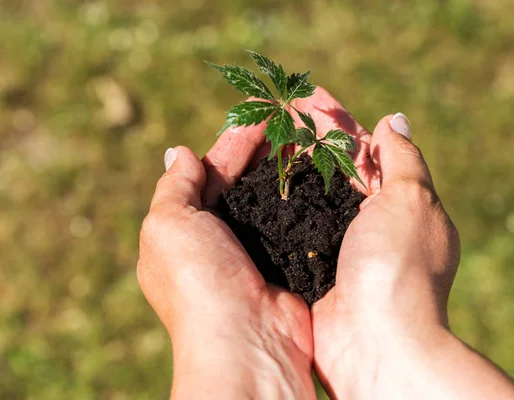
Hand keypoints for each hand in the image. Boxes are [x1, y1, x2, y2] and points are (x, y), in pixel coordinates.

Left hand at [137, 123, 314, 398]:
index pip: (208, 173)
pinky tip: (319, 174)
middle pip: (242, 183)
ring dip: (285, 169)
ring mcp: (256, 251)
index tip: (257, 115)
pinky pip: (296, 221)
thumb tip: (176, 151)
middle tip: (287, 119)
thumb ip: (173, 186)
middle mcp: (220, 240)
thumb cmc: (198, 282)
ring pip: (271, 199)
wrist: (246, 342)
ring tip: (306, 137)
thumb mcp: (168, 226)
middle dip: (261, 151)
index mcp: (185, 229)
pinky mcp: (288, 261)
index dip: (231, 143)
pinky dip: (304, 197)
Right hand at [291, 88, 513, 398]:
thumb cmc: (397, 267)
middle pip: (336, 167)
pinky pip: (295, 224)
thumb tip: (394, 120)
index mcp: (400, 202)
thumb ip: (403, 158)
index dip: (336, 120)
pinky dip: (281, 201)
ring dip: (292, 164)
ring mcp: (341, 245)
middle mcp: (371, 222)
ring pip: (313, 193)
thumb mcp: (412, 200)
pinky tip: (258, 182)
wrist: (376, 343)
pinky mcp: (315, 266)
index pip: (366, 147)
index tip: (307, 95)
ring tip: (263, 136)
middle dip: (309, 137)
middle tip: (277, 109)